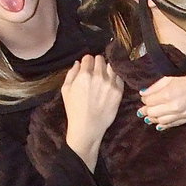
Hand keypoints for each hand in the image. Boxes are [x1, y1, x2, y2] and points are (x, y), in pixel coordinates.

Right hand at [62, 54, 123, 170]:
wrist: (88, 127)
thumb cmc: (74, 110)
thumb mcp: (66, 90)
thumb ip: (71, 73)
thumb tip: (78, 63)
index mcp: (85, 75)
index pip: (89, 57)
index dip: (87, 62)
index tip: (87, 67)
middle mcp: (99, 76)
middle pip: (101, 59)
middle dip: (97, 64)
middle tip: (95, 72)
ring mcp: (111, 83)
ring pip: (112, 66)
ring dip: (108, 69)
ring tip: (104, 76)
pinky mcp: (119, 91)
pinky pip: (119, 77)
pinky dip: (115, 77)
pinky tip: (110, 84)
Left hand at [137, 48, 185, 128]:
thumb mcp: (172, 76)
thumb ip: (156, 86)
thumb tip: (143, 93)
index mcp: (169, 94)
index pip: (149, 101)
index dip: (144, 99)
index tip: (143, 97)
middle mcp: (176, 107)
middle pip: (153, 113)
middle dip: (146, 110)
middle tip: (141, 109)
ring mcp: (184, 113)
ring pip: (163, 121)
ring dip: (154, 119)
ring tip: (149, 116)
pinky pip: (175, 124)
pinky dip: (166, 125)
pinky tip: (160, 124)